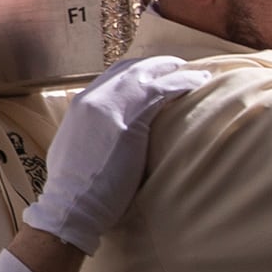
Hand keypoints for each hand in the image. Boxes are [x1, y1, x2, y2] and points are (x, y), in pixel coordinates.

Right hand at [22, 56, 203, 253]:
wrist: (71, 205)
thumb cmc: (74, 191)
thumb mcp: (74, 150)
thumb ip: (88, 133)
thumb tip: (102, 136)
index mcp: (80, 104)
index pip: (112, 75)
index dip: (135, 72)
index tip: (153, 75)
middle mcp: (94, 97)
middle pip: (131, 68)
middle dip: (156, 66)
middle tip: (177, 69)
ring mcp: (112, 105)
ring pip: (149, 74)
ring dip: (175, 71)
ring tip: (197, 75)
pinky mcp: (132, 119)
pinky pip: (163, 90)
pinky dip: (184, 83)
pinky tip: (199, 83)